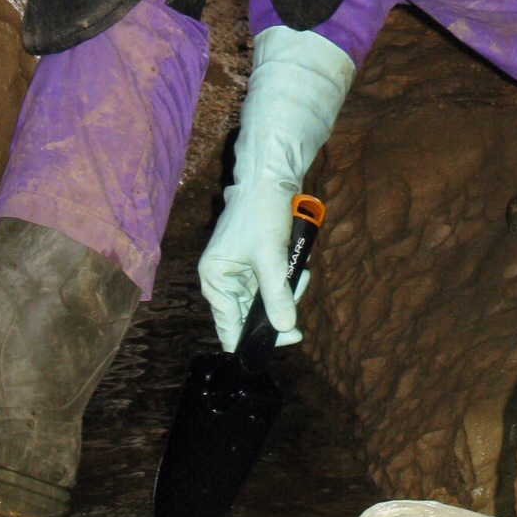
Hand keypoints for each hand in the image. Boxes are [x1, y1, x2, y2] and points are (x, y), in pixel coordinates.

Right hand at [197, 24, 353, 351]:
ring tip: (301, 271)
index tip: (288, 338)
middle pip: (250, 316)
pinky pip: (273, 283)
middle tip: (299, 289)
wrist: (269, 176)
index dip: (257, 339)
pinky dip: (288, 278)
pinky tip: (299, 265)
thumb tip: (286, 328)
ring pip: (266, 300)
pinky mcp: (255, 262)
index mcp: (215, 279)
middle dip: (279, 307)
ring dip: (287, 291)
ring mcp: (239, 271)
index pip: (230, 328)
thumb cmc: (261, 212)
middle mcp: (222, 279)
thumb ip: (277, 293)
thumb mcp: (271, 256)